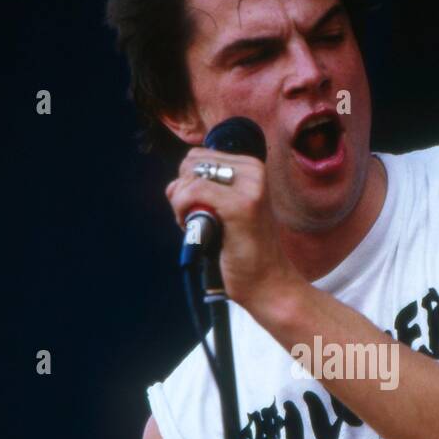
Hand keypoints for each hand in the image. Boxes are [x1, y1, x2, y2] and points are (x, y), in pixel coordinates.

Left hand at [165, 146, 302, 317]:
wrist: (266, 282)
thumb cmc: (241, 250)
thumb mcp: (223, 209)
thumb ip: (201, 190)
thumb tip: (173, 185)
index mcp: (251, 167)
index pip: (198, 156)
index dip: (187, 183)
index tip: (199, 209)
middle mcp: (254, 171)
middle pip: (191, 163)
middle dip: (183, 191)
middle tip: (196, 219)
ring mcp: (250, 187)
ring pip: (190, 176)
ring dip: (182, 203)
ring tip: (199, 226)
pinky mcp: (241, 205)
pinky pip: (193, 191)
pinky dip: (182, 210)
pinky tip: (192, 228)